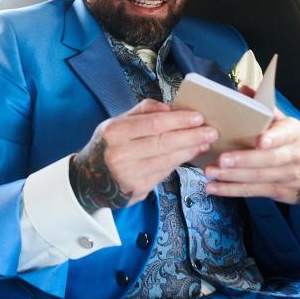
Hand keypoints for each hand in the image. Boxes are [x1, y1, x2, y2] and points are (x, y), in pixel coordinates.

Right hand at [70, 99, 217, 210]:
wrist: (88, 178)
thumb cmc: (108, 145)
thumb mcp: (116, 122)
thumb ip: (142, 111)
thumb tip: (169, 108)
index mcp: (114, 132)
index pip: (154, 124)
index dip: (179, 121)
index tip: (198, 117)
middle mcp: (120, 154)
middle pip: (164, 143)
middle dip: (192, 136)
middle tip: (211, 132)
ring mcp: (128, 174)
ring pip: (167, 160)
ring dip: (190, 151)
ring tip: (205, 142)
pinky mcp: (137, 190)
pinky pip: (164, 173)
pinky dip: (179, 163)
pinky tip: (189, 155)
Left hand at [204, 87, 299, 209]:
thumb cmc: (291, 141)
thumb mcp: (285, 122)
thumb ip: (264, 107)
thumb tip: (243, 90)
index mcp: (294, 133)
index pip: (285, 135)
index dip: (273, 138)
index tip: (260, 141)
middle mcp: (293, 155)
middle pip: (268, 160)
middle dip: (244, 160)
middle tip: (221, 160)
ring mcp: (287, 176)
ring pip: (258, 178)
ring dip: (232, 177)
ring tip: (210, 172)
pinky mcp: (278, 192)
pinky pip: (253, 192)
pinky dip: (231, 190)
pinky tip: (213, 188)